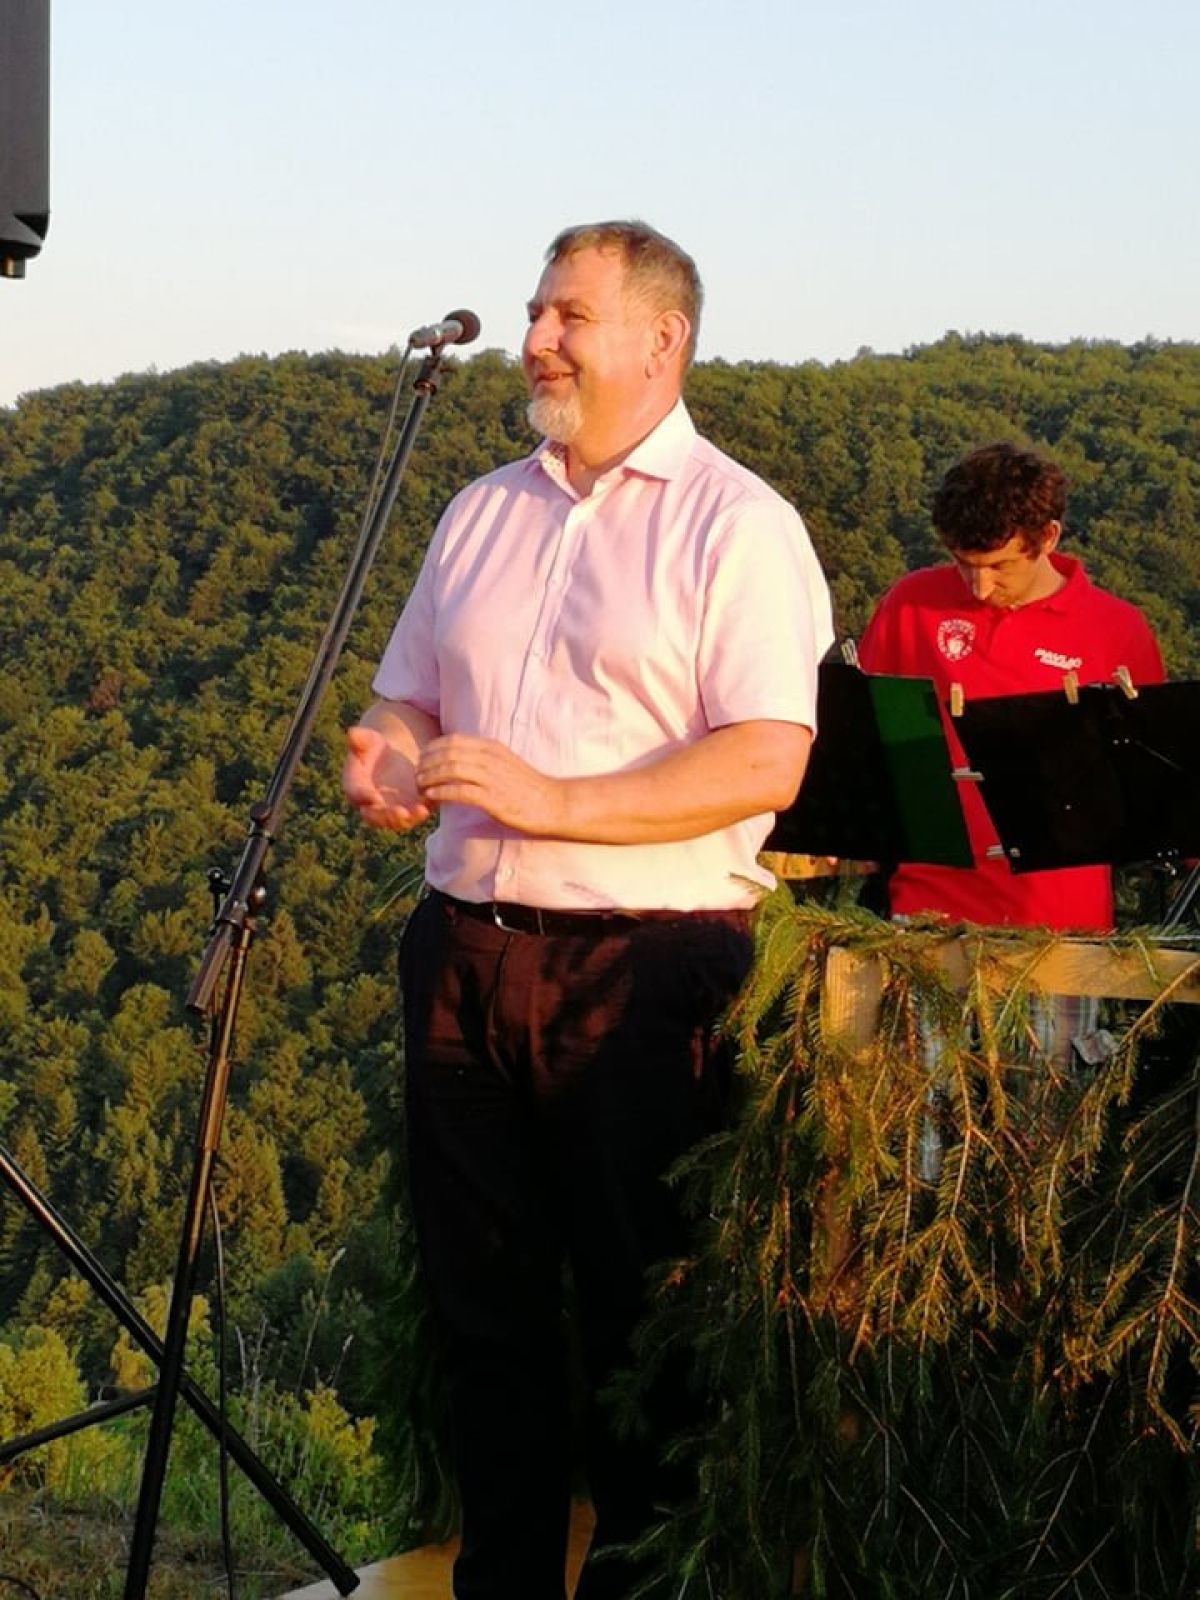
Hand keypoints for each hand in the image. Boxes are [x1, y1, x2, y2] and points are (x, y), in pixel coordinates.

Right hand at [342, 725, 432, 831]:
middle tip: (400, 812)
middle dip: (388, 816)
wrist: (393, 756)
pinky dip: (420, 814)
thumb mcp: (368, 739)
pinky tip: (429, 805)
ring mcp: (390, 809)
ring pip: (396, 821)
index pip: (356, 793)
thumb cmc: (375, 746)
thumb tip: (352, 732)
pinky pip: (413, 817)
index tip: (373, 797)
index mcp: (355, 786)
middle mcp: (371, 804)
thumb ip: (360, 739)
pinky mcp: (407, 810)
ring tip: (420, 810)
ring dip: (408, 819)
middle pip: (375, 816)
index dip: (363, 796)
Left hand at [416, 735, 564, 834]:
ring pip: (450, 769)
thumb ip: (483, 760)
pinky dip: (441, 793)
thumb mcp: (505, 763)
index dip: (431, 749)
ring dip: (430, 778)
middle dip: (426, 764)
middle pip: (447, 753)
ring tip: (420, 787)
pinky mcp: (493, 798)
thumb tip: (458, 762)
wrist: (553, 803)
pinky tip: (432, 798)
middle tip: (416, 776)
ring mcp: (492, 778)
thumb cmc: (528, 787)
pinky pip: (459, 791)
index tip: (421, 761)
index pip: (452, 740)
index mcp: (491, 748)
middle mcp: (490, 758)